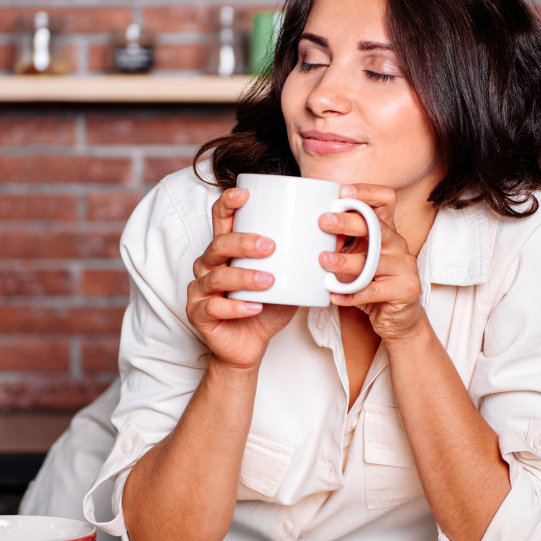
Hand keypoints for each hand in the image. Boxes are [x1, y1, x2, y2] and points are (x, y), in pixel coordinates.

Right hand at [186, 187, 297, 369]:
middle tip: (271, 246)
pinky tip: (254, 307)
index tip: (245, 194)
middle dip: (243, 242)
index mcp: (226, 250)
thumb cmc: (267, 307)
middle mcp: (208, 265)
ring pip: (217, 276)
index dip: (229, 203)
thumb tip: (341, 236)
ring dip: (244, 276)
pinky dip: (235, 307)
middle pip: (219, 244)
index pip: (221, 219)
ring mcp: (200, 289)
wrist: (249, 346)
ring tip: (269, 281)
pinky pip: (214, 307)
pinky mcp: (199, 314)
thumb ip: (305, 259)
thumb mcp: (289, 280)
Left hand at [318, 183, 424, 341]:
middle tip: (323, 221)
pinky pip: (373, 291)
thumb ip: (343, 244)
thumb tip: (307, 230)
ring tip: (323, 262)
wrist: (397, 319)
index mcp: (387, 232)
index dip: (367, 192)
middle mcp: (399, 244)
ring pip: (373, 262)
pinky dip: (351, 295)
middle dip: (348, 222)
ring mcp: (406, 267)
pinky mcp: (406, 290)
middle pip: (376, 227)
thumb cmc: (371, 285)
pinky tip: (334, 296)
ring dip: (345, 262)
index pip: (386, 200)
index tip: (342, 192)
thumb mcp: (358, 260)